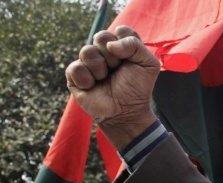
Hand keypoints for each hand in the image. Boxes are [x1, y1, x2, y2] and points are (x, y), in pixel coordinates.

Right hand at [66, 26, 158, 146]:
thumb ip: (134, 45)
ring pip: (87, 51)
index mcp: (120, 45)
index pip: (120, 30)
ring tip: (105, 80)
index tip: (130, 60)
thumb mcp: (148, 64)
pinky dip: (87, 80)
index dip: (125, 44)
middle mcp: (103, 51)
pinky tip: (93, 87)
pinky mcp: (74, 76)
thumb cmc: (137, 88)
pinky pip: (75, 68)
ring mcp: (88, 62)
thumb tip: (110, 44)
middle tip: (117, 70)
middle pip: (101, 36)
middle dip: (112, 56)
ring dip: (100, 69)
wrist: (126, 112)